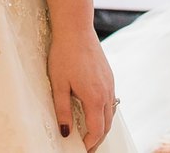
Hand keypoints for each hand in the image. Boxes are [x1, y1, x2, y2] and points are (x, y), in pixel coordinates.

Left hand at [48, 27, 116, 149]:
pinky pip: (111, 101)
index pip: (97, 130)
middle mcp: (106, 93)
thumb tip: (65, 132)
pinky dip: (105, 112)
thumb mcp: (58, 84)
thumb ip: (62, 110)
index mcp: (94, 98)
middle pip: (107, 125)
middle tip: (87, 146)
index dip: (90, 143)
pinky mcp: (109, 76)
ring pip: (111, 113)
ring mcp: (110, 84)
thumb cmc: (64, 54)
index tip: (81, 148)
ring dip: (102, 126)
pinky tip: (96, 112)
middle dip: (98, 139)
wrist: (76, 29)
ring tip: (91, 134)